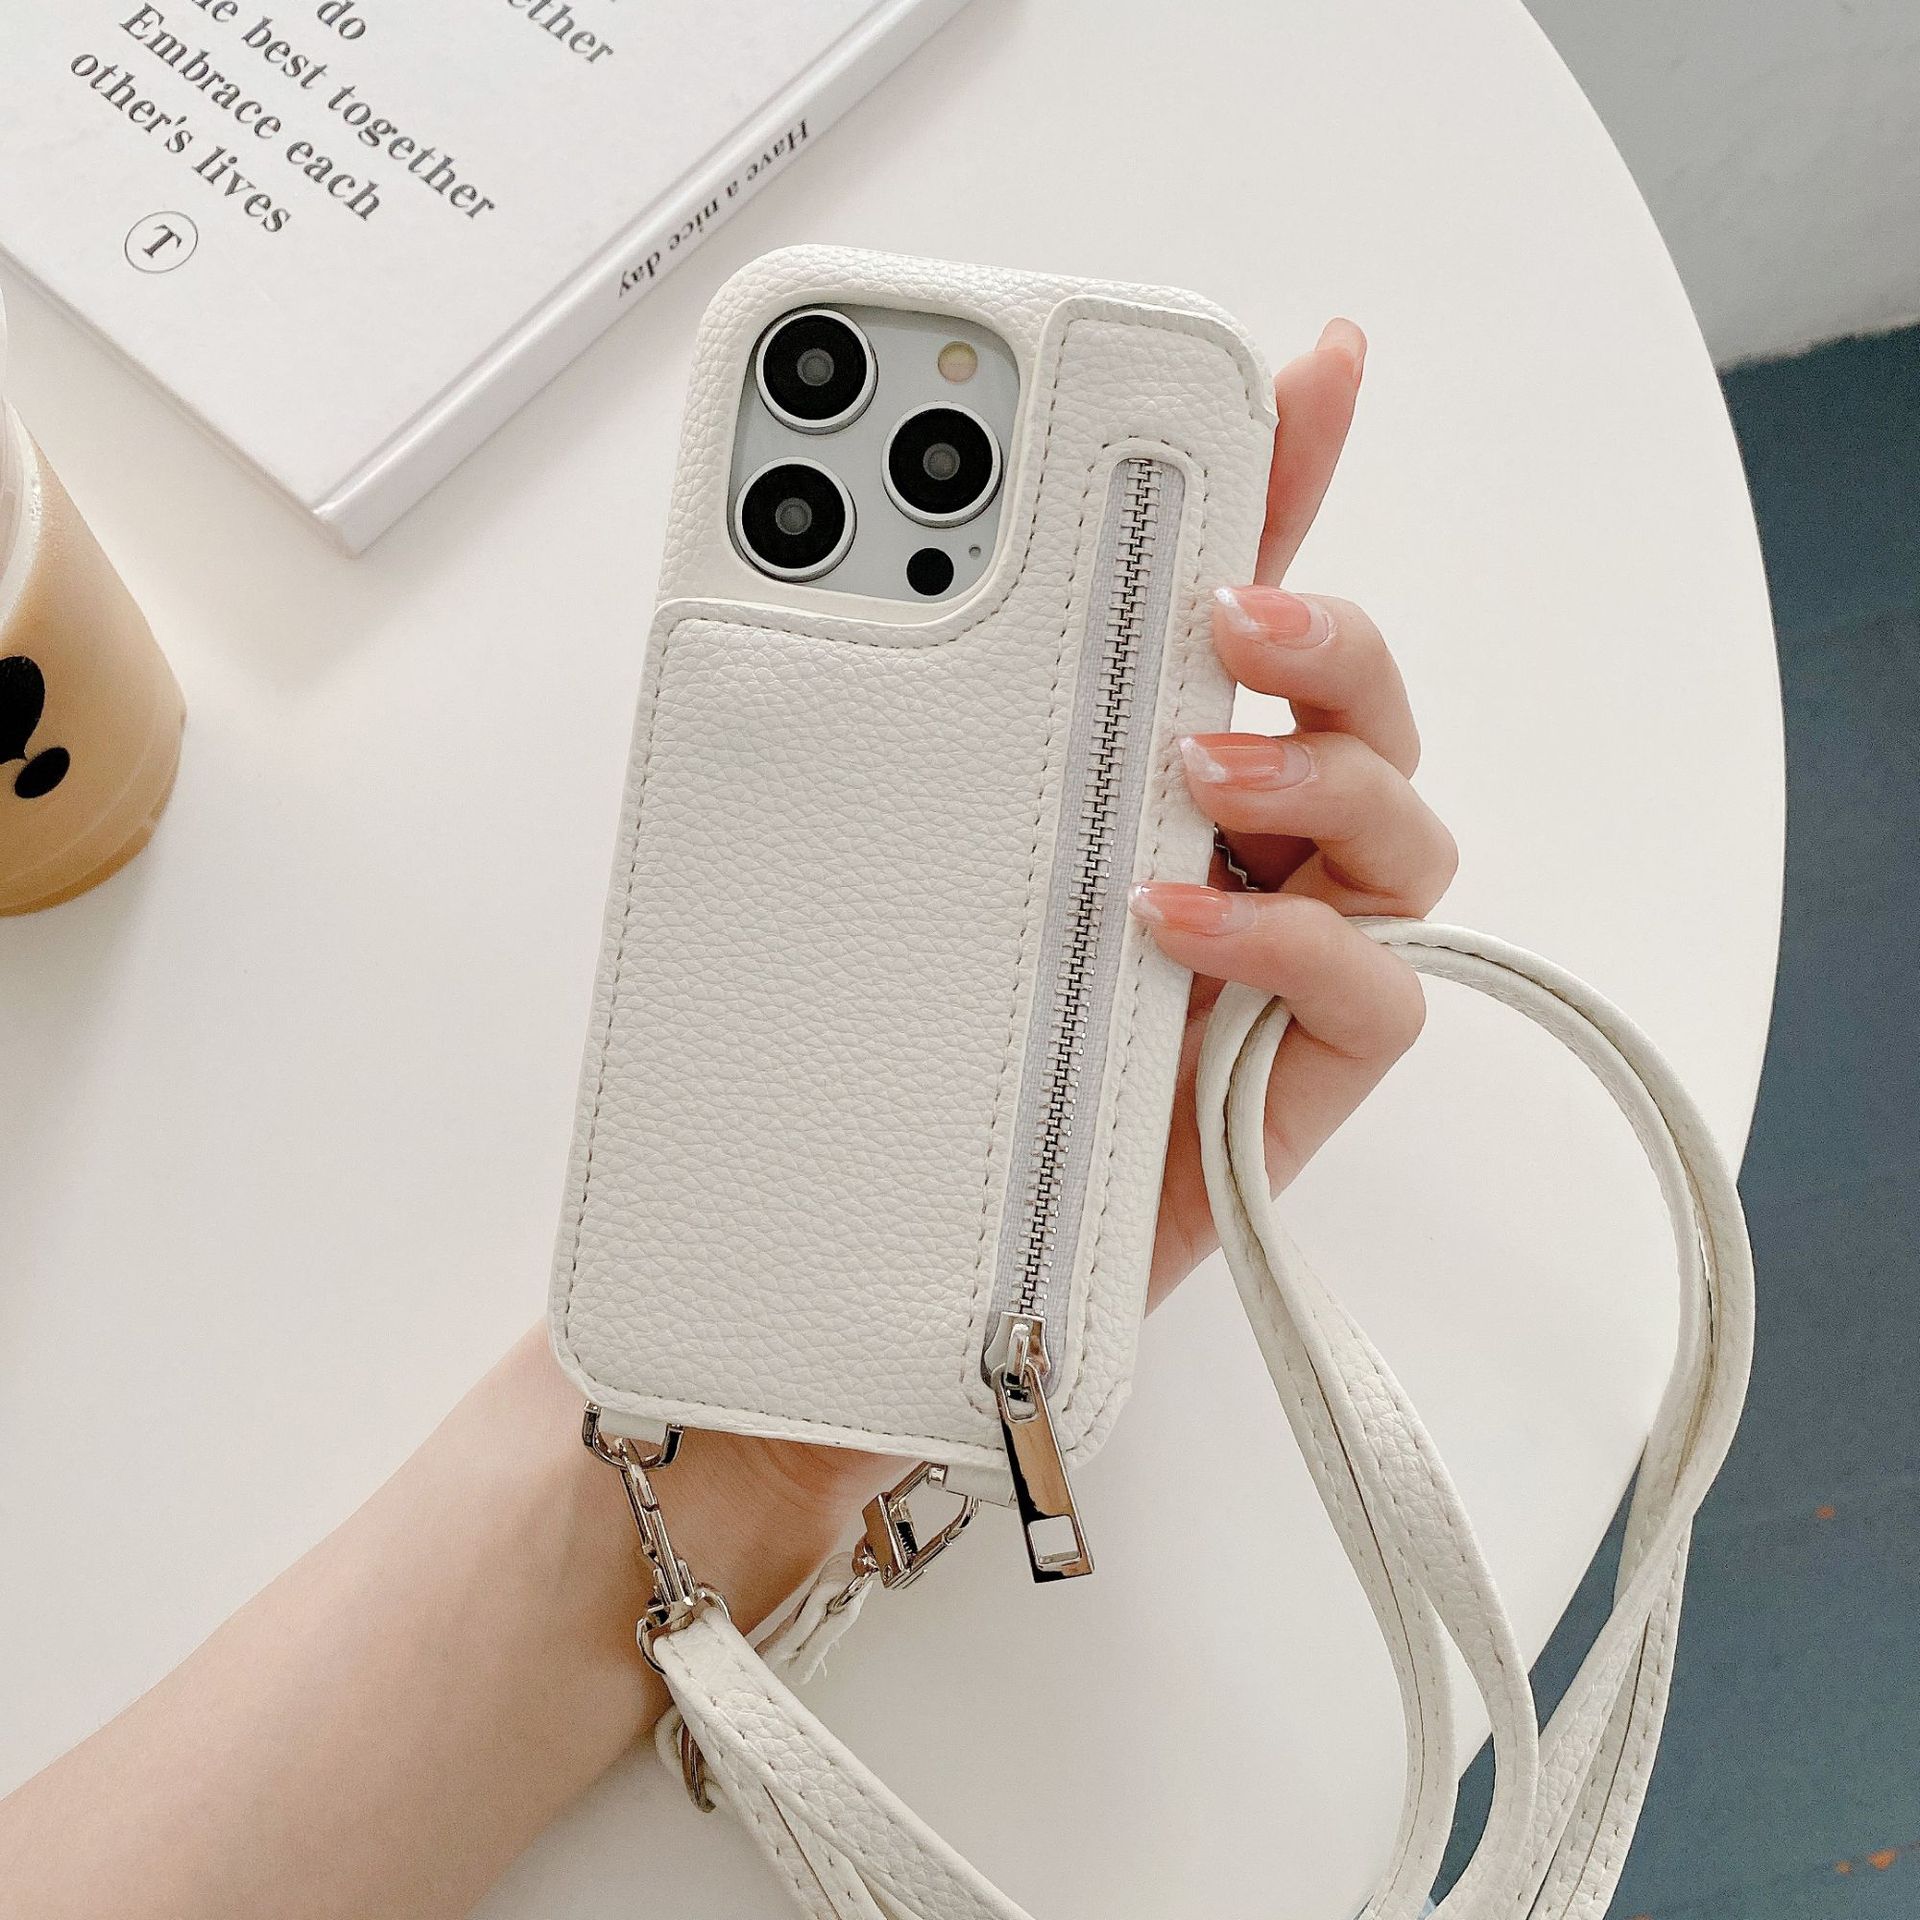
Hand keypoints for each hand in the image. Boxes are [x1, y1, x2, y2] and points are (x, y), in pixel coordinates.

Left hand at [760, 322, 1453, 1517]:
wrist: (850, 1286)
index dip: (1285, 483)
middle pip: (1353, 696)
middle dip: (1323, 618)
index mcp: (1122, 775)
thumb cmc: (860, 1063)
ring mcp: (1270, 966)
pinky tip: (1180, 927)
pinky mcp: (1292, 1084)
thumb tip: (795, 563)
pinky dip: (1297, 948)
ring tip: (1197, 771)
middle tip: (1229, 602)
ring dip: (1323, 769)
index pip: (1224, 607)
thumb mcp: (854, 861)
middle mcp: (1223, 854)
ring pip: (1403, 823)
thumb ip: (872, 725)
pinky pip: (1380, 990)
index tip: (1306, 365)